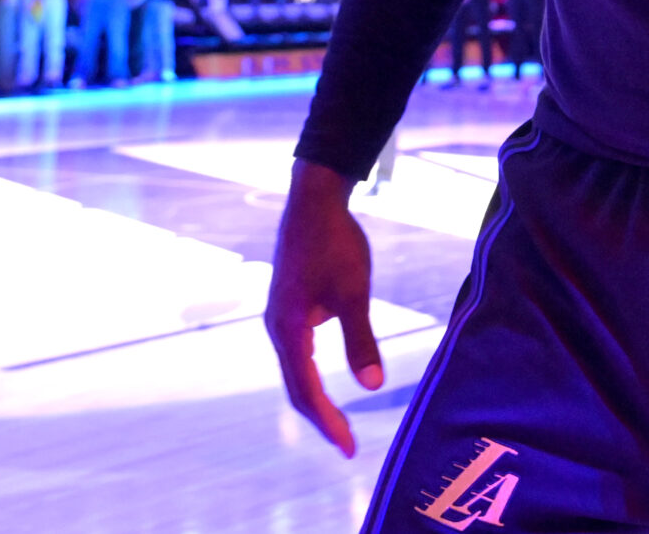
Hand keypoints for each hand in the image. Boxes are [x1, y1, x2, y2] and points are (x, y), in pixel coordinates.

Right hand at [264, 158, 383, 456]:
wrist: (314, 201)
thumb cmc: (335, 244)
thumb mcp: (354, 292)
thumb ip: (361, 340)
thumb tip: (372, 386)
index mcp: (289, 330)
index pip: (306, 392)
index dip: (328, 423)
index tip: (348, 448)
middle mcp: (276, 329)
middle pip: (295, 388)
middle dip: (321, 418)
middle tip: (347, 444)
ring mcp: (278, 319)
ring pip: (294, 372)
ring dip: (314, 399)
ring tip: (338, 422)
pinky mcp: (286, 308)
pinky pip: (295, 355)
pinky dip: (310, 377)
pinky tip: (326, 383)